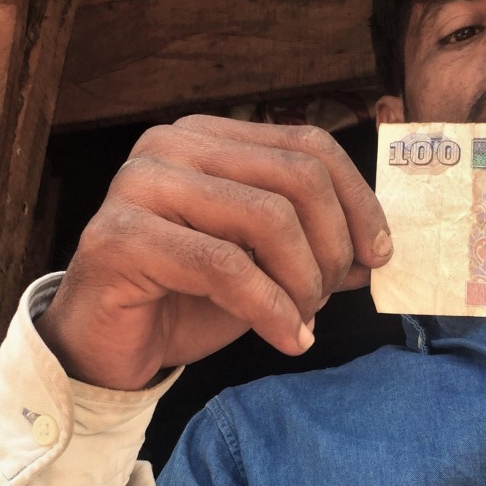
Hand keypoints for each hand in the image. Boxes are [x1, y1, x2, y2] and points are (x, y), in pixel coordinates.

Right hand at [36, 115, 392, 389]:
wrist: (107, 348)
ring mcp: (139, 184)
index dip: (357, 201)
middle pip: (296, 178)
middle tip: (328, 298)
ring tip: (303, 320)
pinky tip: (288, 339)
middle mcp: (171, 145)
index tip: (379, 256)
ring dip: (304, 282)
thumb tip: (377, 249)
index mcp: (209, 137)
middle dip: (331, 247)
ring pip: (266, 219)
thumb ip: (313, 247)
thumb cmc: (183, 300)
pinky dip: (272, 310)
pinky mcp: (120, 236)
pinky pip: (225, 268)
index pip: (308, 146)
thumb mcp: (263, 268)